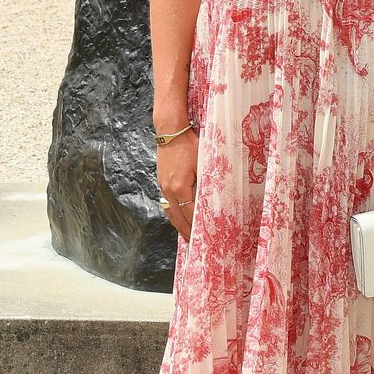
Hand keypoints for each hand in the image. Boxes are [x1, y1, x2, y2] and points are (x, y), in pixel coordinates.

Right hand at [156, 128, 197, 242]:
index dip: (196, 228)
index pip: (189, 214)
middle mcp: (168, 190)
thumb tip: (212, 200)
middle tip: (195, 242)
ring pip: (170, 211)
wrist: (170, 131)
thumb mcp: (203, 164)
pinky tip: (178, 216)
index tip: (203, 237)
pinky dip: (173, 212)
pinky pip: (167, 203)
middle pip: (177, 217)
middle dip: (186, 231)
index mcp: (180, 187)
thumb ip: (206, 183)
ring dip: (178, 224)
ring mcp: (163, 186)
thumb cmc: (190, 144)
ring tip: (186, 234)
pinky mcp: (161, 181)